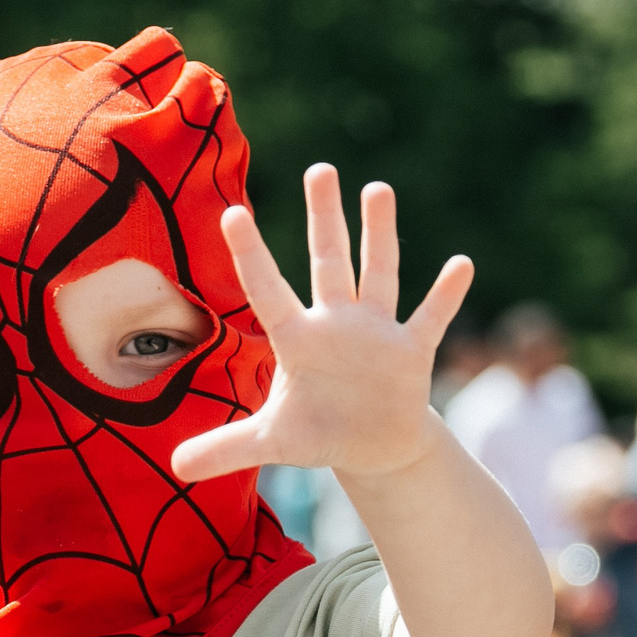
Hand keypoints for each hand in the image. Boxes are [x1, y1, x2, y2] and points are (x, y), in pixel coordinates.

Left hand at [170, 164, 474, 483]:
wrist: (372, 447)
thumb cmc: (318, 433)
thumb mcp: (272, 442)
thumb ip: (226, 447)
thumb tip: (174, 466)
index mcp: (297, 339)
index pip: (268, 290)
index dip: (251, 255)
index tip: (232, 214)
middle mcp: (336, 323)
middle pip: (329, 261)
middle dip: (325, 217)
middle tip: (320, 170)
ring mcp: (375, 332)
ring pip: (378, 274)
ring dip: (380, 234)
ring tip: (377, 188)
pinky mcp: (410, 351)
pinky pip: (430, 318)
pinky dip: (445, 295)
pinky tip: (461, 264)